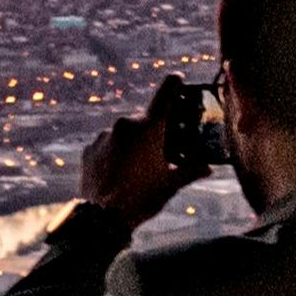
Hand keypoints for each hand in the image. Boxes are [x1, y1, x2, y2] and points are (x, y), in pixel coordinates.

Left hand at [79, 86, 200, 223]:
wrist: (102, 217)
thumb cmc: (141, 198)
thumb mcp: (170, 184)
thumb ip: (190, 171)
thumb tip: (207, 168)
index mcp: (148, 127)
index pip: (165, 94)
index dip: (174, 84)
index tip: (178, 79)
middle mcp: (124, 124)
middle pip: (144, 120)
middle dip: (153, 132)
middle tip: (160, 152)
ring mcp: (104, 136)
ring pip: (124, 133)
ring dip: (132, 144)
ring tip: (137, 169)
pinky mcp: (89, 149)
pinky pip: (107, 145)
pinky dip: (114, 153)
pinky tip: (119, 173)